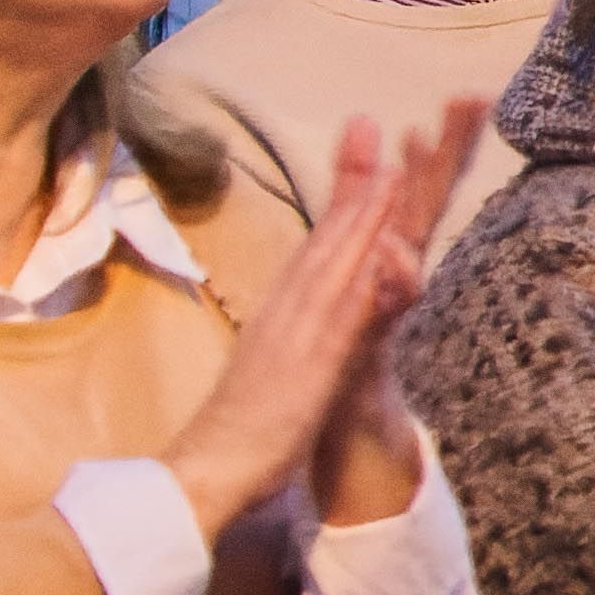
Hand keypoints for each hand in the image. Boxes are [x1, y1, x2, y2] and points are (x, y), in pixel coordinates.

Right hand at [166, 104, 485, 536]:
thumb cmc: (247, 428)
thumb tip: (305, 322)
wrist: (209, 472)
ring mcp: (295, 333)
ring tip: (385, 165)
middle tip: (368, 122)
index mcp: (287, 312)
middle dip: (354, 181)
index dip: (345, 196)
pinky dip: (359, 280)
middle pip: (327, 236)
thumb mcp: (282, 369)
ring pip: (332, 263)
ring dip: (358, 213)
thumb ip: (296, 339)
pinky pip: (337, 318)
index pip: (321, 243)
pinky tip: (381, 251)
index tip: (363, 145)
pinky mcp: (305, 365)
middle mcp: (288, 310)